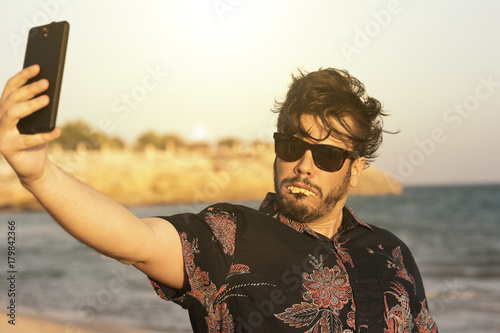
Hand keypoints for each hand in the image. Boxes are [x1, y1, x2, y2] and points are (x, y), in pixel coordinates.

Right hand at [0, 65, 60, 185]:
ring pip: (12, 114)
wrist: (35, 166)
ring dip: (30, 105)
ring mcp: (1, 134)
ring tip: (47, 100)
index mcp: (5, 108)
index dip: (23, 76)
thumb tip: (49, 88)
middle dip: (28, 89)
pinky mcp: (8, 148)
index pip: (10, 87)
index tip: (38, 66)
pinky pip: (26, 140)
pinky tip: (57, 131)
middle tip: (46, 83)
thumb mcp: (40, 121)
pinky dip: (44, 135)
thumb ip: (40, 107)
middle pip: (11, 99)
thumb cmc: (37, 140)